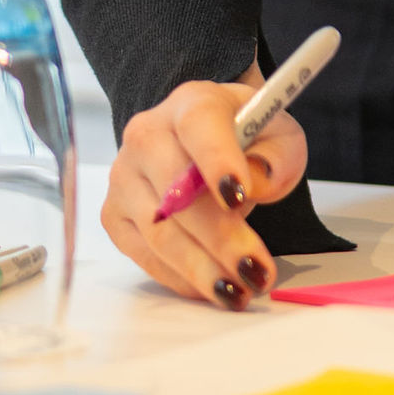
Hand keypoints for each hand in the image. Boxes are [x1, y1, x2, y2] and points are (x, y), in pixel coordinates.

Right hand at [100, 64, 306, 307]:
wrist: (206, 143)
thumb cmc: (246, 138)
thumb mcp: (279, 136)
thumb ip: (275, 156)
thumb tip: (253, 183)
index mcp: (192, 103)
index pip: (199, 126)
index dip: (217, 161)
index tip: (239, 197)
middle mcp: (146, 135)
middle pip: (177, 192)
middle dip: (221, 239)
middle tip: (256, 271)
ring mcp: (123, 176)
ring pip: (158, 231)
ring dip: (201, 269)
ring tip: (239, 291)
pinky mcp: (114, 215)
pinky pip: (144, 255)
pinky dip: (180, 278)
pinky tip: (212, 287)